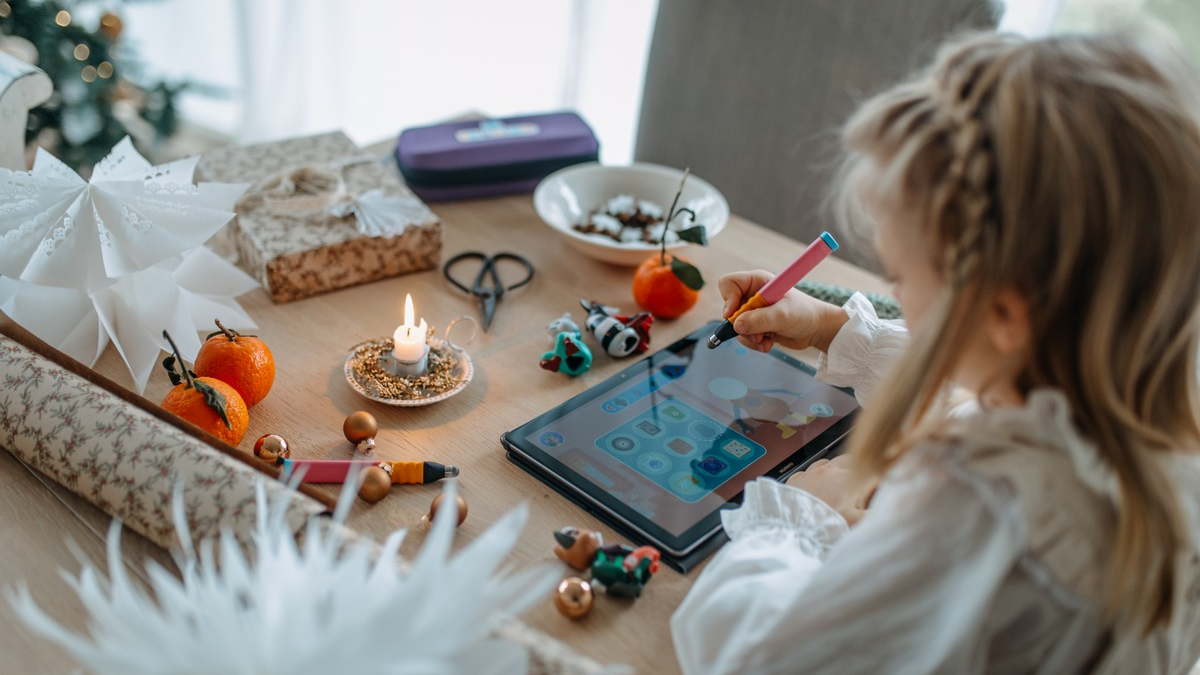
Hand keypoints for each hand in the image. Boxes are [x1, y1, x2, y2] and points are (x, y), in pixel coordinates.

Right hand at [718, 271, 848, 352]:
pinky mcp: (756, 325)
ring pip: (735, 326)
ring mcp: (753, 311)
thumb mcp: (783, 315)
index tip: (733, 315)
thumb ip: (759, 319)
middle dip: (741, 325)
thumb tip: (737, 325)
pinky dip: (753, 343)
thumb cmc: (805, 313)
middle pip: (729, 309)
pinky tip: (768, 343)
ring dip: (748, 337)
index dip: (728, 299)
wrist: (817, 329)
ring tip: (765, 341)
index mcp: (757, 282)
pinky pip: (744, 336)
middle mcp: (752, 295)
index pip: (729, 284)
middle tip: (756, 334)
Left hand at [786, 455, 867, 524]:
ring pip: (825, 462)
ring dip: (833, 469)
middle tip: (858, 481)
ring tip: (836, 481)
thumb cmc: (826, 522)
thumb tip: (883, 513)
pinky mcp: (796, 479)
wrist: (795, 524)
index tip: (875, 489)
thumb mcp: (855, 521)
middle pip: (847, 460)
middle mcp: (829, 470)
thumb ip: (871, 515)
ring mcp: (810, 473)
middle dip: (855, 467)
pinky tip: (812, 484)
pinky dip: (811, 475)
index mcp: (847, 478)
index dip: (873, 480)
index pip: (866, 471)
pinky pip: (805, 471)